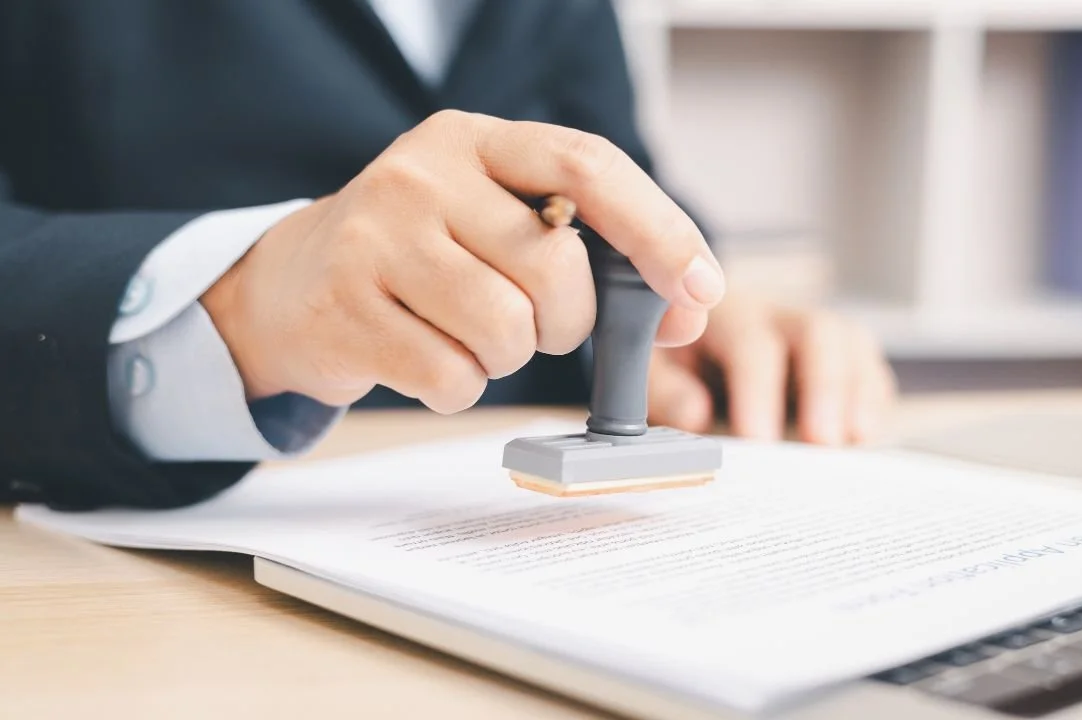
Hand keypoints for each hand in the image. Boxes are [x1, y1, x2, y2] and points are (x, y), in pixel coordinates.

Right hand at [200, 110, 723, 409]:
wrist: (291, 285)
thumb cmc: (423, 259)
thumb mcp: (499, 227)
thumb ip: (594, 257)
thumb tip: (691, 311)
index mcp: (474, 141)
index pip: (588, 165)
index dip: (658, 229)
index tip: (701, 287)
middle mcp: (422, 175)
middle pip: (554, 268)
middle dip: (568, 323)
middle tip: (538, 326)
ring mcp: (374, 238)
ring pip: (506, 330)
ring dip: (507, 358)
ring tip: (470, 336)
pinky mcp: (344, 308)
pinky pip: (453, 379)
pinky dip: (458, 388)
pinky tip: (423, 356)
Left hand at [647, 294, 895, 443]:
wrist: (683, 330)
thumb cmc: (668, 355)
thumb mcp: (649, 368)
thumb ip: (667, 390)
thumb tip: (695, 415)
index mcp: (726, 313)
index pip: (752, 343)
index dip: (759, 389)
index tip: (759, 439)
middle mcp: (777, 316)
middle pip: (819, 332)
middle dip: (826, 386)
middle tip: (823, 441)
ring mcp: (812, 334)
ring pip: (851, 344)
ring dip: (857, 391)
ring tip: (854, 440)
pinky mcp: (838, 357)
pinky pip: (867, 367)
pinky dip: (872, 399)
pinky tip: (865, 436)